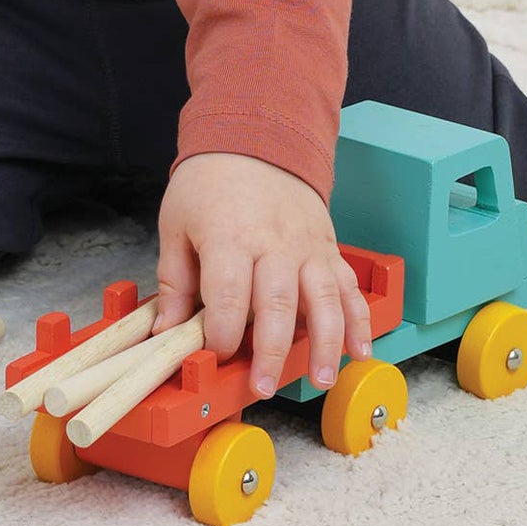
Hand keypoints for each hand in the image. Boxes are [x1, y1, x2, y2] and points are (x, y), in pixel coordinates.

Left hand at [149, 152, 372, 396]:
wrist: (255, 139)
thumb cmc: (209, 183)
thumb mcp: (177, 223)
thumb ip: (175, 281)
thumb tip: (166, 332)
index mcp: (229, 237)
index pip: (229, 296)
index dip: (222, 334)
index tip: (216, 353)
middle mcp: (273, 243)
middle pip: (277, 305)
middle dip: (271, 352)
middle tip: (263, 386)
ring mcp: (307, 247)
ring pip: (323, 300)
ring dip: (324, 344)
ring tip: (319, 380)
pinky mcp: (329, 248)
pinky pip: (349, 288)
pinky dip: (359, 321)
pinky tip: (360, 352)